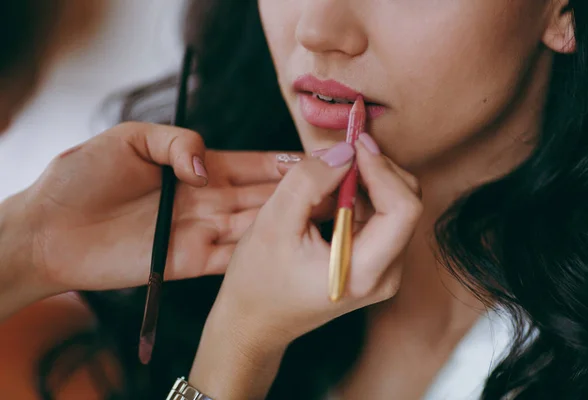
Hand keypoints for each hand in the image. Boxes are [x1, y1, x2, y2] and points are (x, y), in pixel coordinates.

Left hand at [10, 122, 299, 298]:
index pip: (249, 165)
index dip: (281, 163)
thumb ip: (174, 142)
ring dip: (287, 222)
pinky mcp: (190, 261)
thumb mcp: (129, 139)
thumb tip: (206, 166)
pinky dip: (259, 251)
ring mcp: (200, 231)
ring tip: (324, 217)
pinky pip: (231, 256)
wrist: (50, 229)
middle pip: (261, 196)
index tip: (314, 159)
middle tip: (335, 188)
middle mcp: (205, 200)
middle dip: (297, 192)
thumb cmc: (81, 177)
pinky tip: (289, 246)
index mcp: (194, 168)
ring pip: (255, 225)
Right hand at [190, 134, 421, 398]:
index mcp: (364, 272)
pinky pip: (381, 215)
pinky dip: (359, 195)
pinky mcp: (376, 262)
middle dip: (376, 169)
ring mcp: (384, 270)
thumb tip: (345, 151)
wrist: (256, 322)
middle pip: (407, 202)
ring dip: (366, 180)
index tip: (354, 145)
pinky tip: (329, 194)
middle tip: (340, 152)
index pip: (404, 208)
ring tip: (327, 175)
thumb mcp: (273, 224)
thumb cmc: (258, 280)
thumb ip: (308, 182)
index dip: (382, 168)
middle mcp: (386, 274)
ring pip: (396, 204)